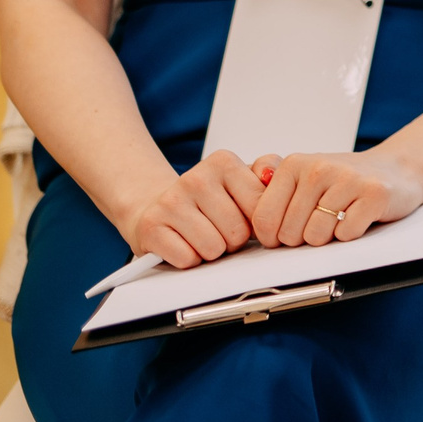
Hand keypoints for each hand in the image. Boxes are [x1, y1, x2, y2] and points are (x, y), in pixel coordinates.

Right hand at [120, 150, 266, 267]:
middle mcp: (195, 177)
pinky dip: (189, 259)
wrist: (156, 206)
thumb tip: (272, 175)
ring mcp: (171, 201)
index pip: (260, 208)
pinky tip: (184, 244)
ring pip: (213, 248)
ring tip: (202, 236)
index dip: (256, 223)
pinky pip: (187, 259)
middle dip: (233, 240)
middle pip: (238, 232)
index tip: (243, 217)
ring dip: (211, 251)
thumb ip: (267, 171)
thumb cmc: (208, 199)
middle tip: (220, 230)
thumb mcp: (241, 179)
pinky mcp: (151, 227)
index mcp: (223, 162)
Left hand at [247, 147, 422, 247]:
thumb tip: (238, 209)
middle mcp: (318, 168)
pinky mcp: (374, 194)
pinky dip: (351, 234)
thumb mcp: (303, 177)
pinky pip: (346, 234)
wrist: (396, 170)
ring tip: (340, 218)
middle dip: (303, 238)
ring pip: (316, 237)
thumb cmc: (343, 181)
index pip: (263, 220)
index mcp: (294, 165)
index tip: (290, 229)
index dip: (274, 237)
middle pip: (289, 234)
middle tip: (322, 221)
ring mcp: (348, 179)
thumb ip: (269, 190)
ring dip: (328, 238)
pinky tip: (358, 217)